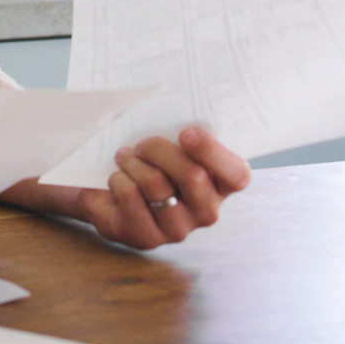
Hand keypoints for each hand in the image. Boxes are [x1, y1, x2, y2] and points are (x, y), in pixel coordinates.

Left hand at [10, 126, 250, 249]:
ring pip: (157, 184)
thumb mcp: (168, 144)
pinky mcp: (147, 238)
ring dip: (133, 162)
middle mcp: (206, 212)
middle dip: (160, 149)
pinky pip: (131, 197)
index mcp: (221, 185)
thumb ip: (181, 133)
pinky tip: (117, 178)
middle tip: (142, 143)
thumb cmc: (147, 160)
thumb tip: (173, 105)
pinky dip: (118, 179)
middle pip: (193, 175)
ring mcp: (178, 229)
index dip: (214, 153)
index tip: (186, 132)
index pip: (237, 175)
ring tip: (124, 157)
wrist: (107, 191)